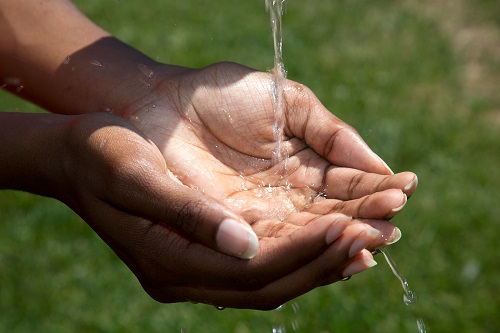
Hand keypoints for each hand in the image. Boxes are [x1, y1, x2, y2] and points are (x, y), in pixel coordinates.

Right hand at [55, 112, 402, 309]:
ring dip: (318, 261)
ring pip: (269, 279)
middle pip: (268, 285)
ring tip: (365, 239)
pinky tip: (327, 236)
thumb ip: (189, 215)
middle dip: (322, 263)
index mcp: (168, 260)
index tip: (349, 227)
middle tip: (372, 237)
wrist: (76, 153)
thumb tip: (246, 246)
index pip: (251, 273)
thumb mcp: (137, 176)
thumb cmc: (102, 155)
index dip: (303, 254)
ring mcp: (194, 266)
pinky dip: (298, 252)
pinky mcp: (203, 250)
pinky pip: (261, 261)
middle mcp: (185, 274)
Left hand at [125, 61, 416, 225]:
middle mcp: (288, 200)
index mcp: (305, 168)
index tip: (405, 190)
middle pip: (334, 219)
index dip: (375, 190)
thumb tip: (381, 167)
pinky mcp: (233, 231)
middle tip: (392, 222)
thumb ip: (333, 133)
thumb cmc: (224, 95)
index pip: (348, 187)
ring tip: (372, 235)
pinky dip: (304, 249)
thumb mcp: (288, 103)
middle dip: (365, 221)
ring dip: (341, 239)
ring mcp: (262, 218)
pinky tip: (334, 244)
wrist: (165, 103)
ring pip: (309, 238)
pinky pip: (273, 247)